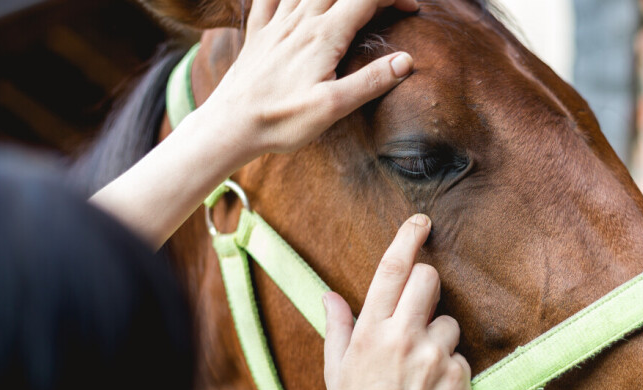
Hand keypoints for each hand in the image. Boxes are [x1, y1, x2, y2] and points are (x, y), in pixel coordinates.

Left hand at [201, 0, 418, 161]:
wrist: (231, 125)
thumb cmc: (281, 120)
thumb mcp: (333, 107)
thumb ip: (371, 81)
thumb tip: (406, 61)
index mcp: (324, 36)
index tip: (412, 7)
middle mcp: (300, 21)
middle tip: (385, 5)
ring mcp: (277, 24)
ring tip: (347, 3)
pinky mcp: (258, 33)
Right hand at [323, 214, 470, 389]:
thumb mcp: (336, 375)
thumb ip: (337, 329)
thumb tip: (330, 296)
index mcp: (370, 333)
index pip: (391, 270)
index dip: (407, 238)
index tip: (420, 221)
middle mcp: (402, 338)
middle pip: (428, 279)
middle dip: (426, 284)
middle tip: (419, 308)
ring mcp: (434, 355)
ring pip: (448, 320)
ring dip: (439, 336)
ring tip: (421, 370)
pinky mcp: (459, 374)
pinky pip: (460, 354)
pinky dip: (450, 366)